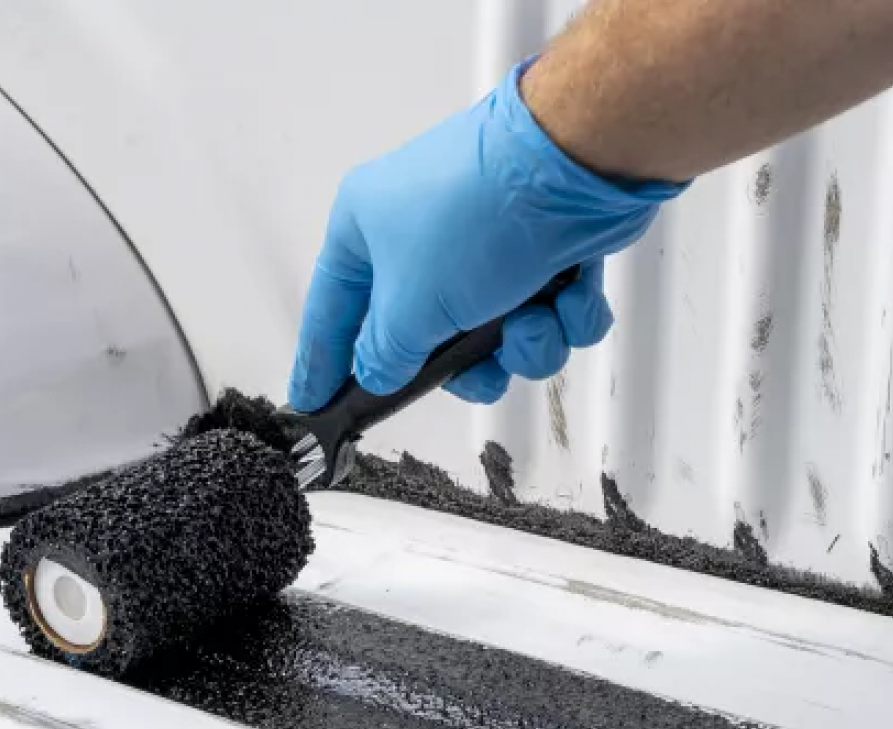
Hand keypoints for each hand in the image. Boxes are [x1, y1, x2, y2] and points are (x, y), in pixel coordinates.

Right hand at [289, 59, 683, 411]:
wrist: (577, 163)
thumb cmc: (476, 215)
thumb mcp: (410, 306)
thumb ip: (385, 355)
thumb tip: (376, 374)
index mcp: (367, 229)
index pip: (332, 310)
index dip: (322, 362)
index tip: (315, 401)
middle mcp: (421, 233)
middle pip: (426, 336)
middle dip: (467, 366)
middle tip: (479, 371)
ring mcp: (485, 240)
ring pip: (495, 336)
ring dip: (523, 346)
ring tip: (534, 322)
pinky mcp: (544, 247)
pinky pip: (546, 313)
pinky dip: (563, 317)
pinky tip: (568, 296)